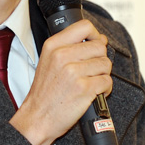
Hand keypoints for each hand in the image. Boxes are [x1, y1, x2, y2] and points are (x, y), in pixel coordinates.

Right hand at [9, 19, 111, 144]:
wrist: (37, 117)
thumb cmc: (44, 92)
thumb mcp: (48, 60)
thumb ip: (70, 46)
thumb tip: (99, 38)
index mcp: (53, 46)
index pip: (84, 26)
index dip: (95, 34)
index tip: (95, 43)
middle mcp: (63, 56)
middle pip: (100, 47)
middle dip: (100, 59)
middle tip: (90, 70)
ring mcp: (74, 72)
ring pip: (105, 64)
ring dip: (102, 75)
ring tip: (90, 82)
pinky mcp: (84, 88)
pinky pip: (107, 81)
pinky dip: (104, 89)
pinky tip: (93, 92)